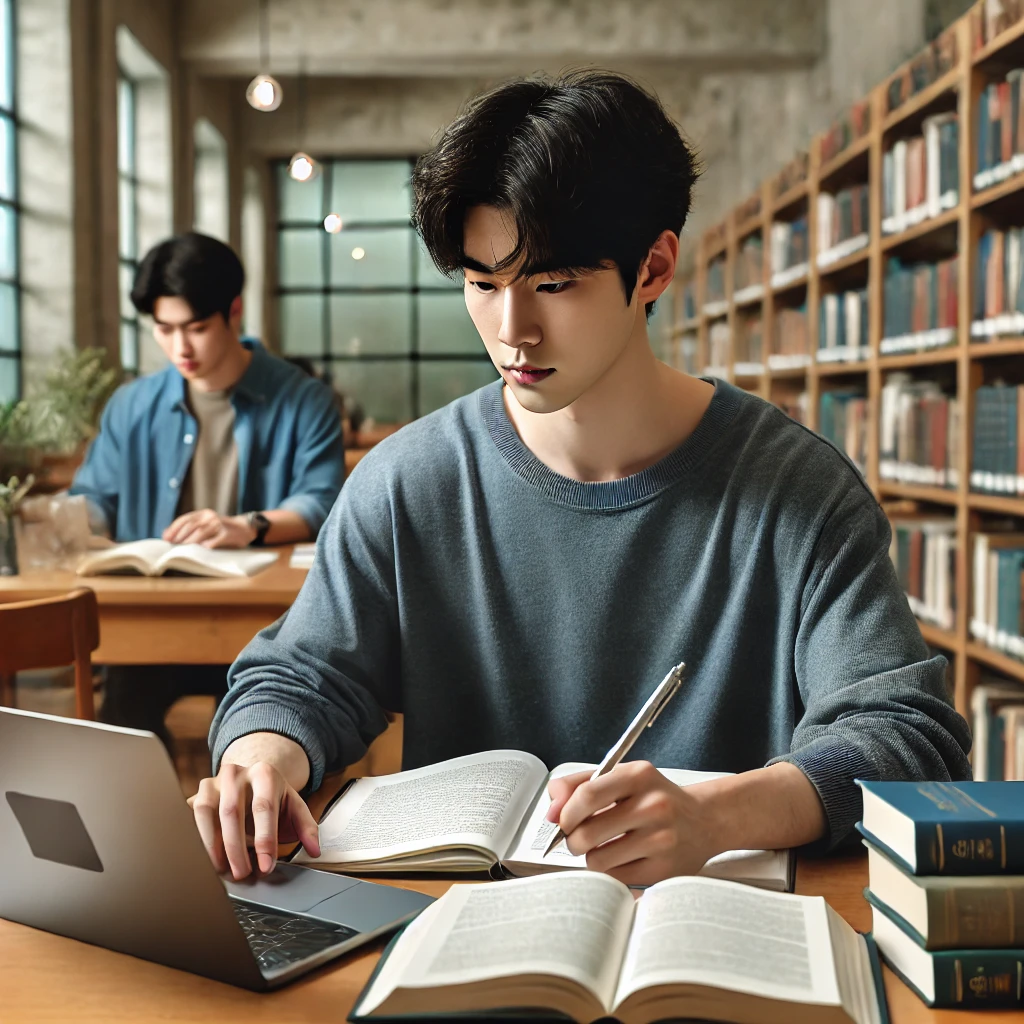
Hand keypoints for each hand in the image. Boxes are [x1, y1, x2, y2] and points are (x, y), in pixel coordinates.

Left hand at [162, 509, 255, 548]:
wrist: (245, 528)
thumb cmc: (221, 528)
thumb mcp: (205, 524)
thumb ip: (189, 527)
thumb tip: (166, 534)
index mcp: (203, 513)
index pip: (185, 519)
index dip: (174, 529)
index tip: (166, 538)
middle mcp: (210, 516)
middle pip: (191, 525)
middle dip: (180, 536)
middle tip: (173, 545)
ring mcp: (219, 525)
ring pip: (201, 532)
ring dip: (190, 541)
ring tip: (183, 549)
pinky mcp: (228, 534)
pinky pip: (215, 540)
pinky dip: (207, 545)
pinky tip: (201, 549)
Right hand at [188, 761, 320, 879]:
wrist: (250, 779)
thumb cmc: (272, 797)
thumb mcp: (294, 807)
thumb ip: (307, 828)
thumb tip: (315, 850)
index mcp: (264, 773)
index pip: (263, 807)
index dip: (264, 840)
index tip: (265, 866)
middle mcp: (236, 773)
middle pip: (232, 811)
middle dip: (236, 848)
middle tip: (242, 874)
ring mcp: (213, 781)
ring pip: (206, 811)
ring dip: (211, 845)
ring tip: (222, 869)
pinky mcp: (197, 793)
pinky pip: (191, 816)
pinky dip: (197, 840)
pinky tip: (205, 859)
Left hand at [545, 761, 722, 886]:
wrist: (704, 819)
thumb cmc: (652, 798)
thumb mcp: (621, 777)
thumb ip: (579, 785)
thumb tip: (550, 812)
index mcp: (639, 776)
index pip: (587, 795)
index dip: (565, 813)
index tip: (562, 820)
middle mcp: (654, 805)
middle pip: (587, 833)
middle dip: (573, 840)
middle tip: (579, 838)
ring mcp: (662, 839)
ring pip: (598, 860)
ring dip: (591, 857)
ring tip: (603, 848)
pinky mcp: (665, 869)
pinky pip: (616, 878)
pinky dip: (610, 872)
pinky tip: (622, 859)